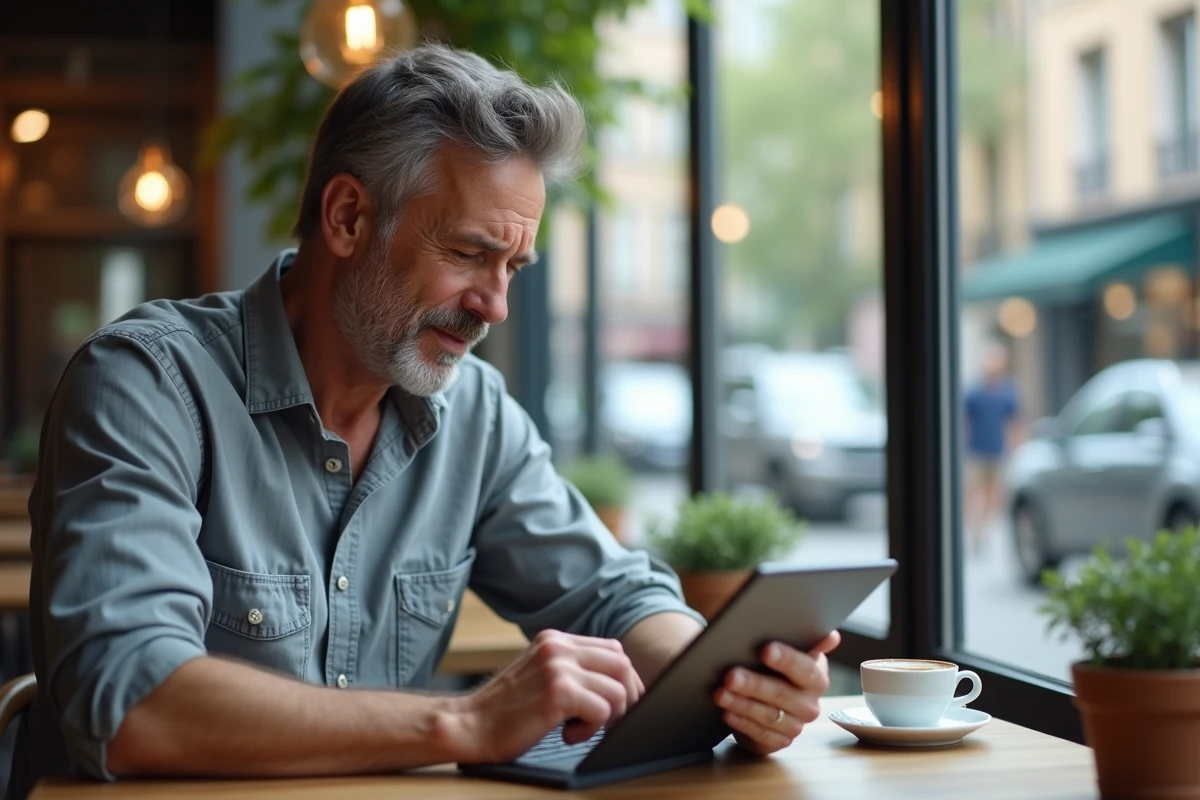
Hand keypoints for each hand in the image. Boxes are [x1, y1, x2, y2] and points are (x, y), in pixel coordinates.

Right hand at [455, 629, 644, 762]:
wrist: (468, 725)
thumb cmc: (504, 711)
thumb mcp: (538, 675)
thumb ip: (569, 669)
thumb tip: (617, 683)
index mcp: (555, 639)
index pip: (612, 650)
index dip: (622, 680)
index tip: (616, 705)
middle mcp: (558, 647)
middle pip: (622, 665)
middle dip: (626, 698)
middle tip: (607, 722)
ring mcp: (558, 667)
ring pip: (618, 690)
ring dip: (607, 717)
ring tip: (578, 728)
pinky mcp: (558, 692)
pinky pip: (603, 709)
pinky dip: (592, 729)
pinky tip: (568, 735)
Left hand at [713, 631, 840, 755]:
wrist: (767, 700)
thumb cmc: (775, 669)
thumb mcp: (788, 653)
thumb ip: (806, 642)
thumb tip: (832, 637)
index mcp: (816, 677)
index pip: (806, 670)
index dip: (787, 660)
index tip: (765, 650)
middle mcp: (810, 704)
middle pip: (782, 694)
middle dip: (754, 684)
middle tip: (731, 675)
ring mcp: (796, 725)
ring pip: (768, 715)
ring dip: (742, 703)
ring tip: (720, 693)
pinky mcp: (779, 742)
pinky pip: (760, 733)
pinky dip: (741, 722)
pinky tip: (726, 712)